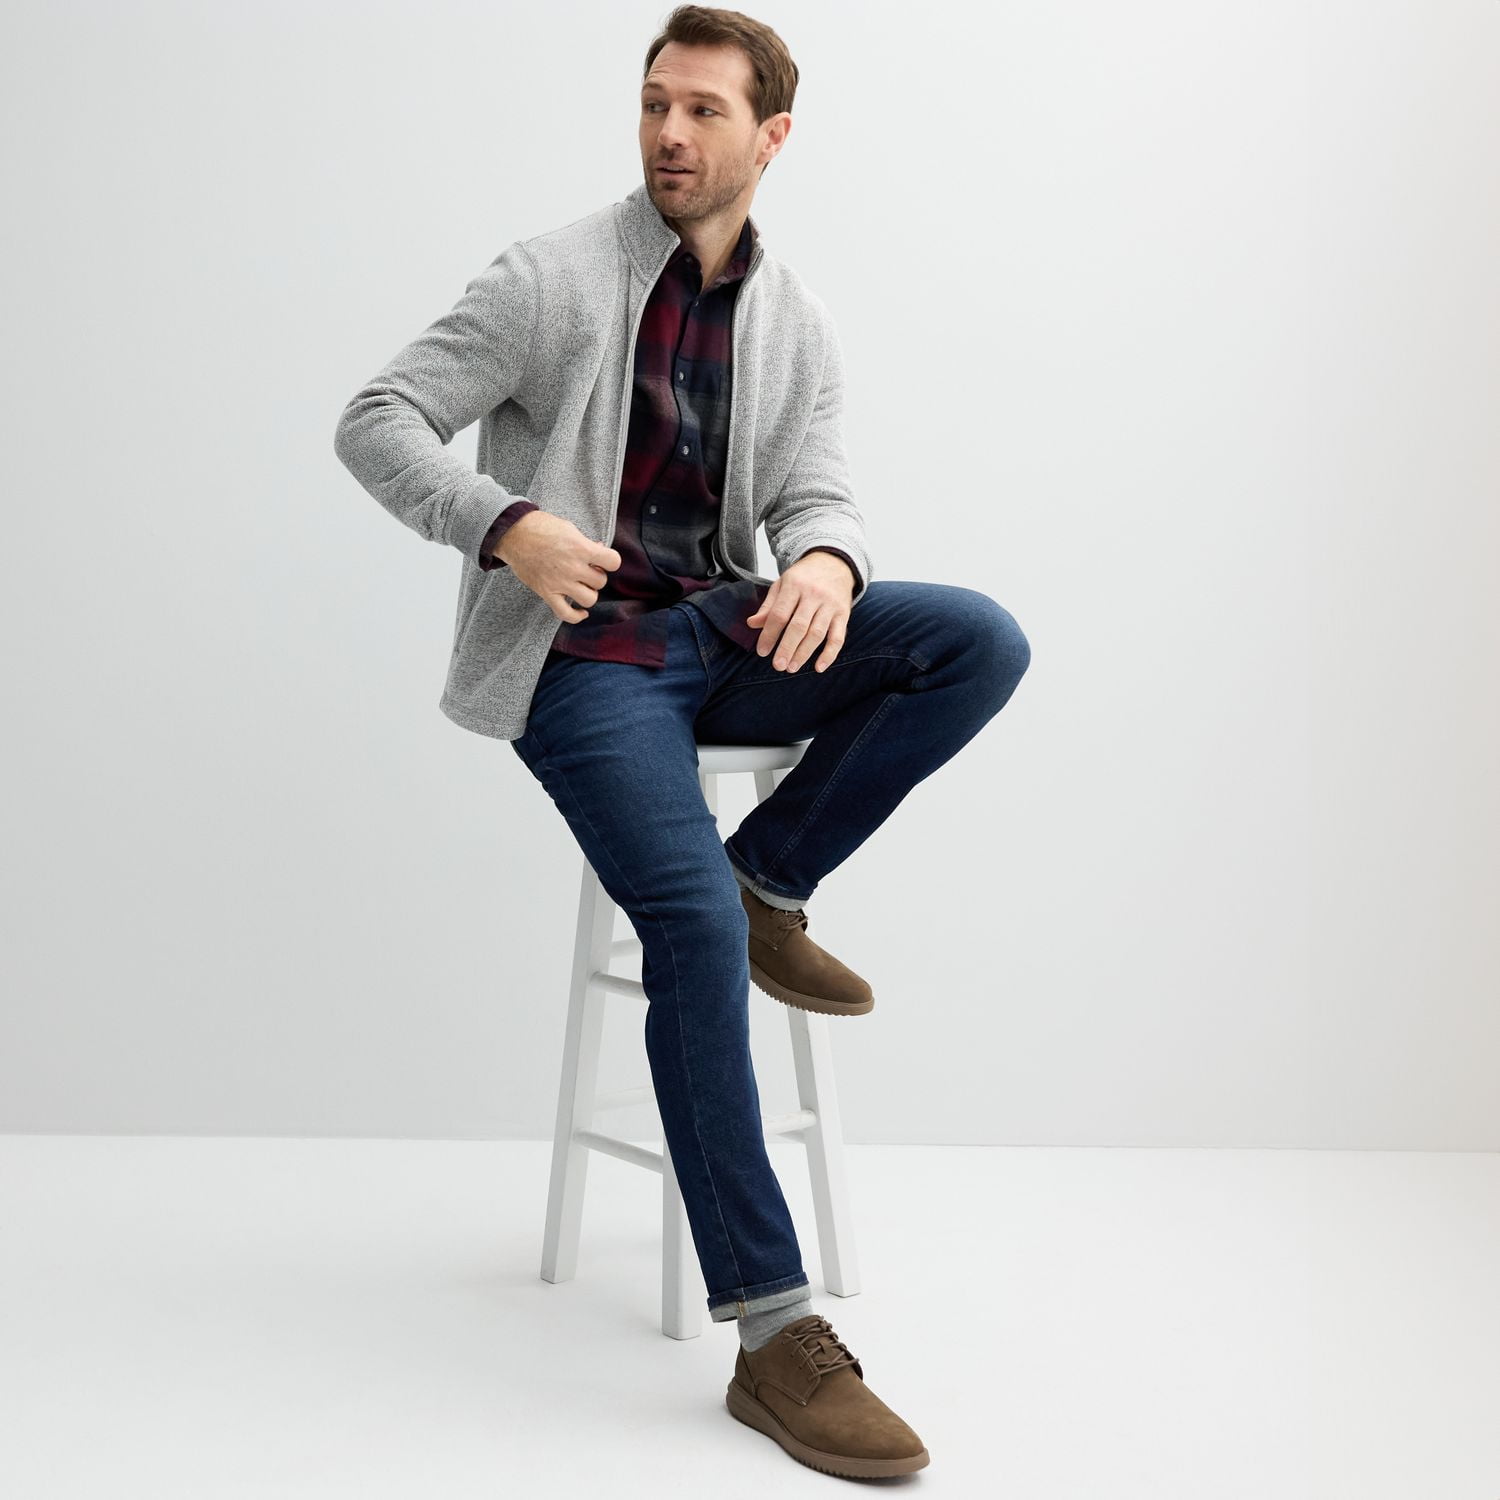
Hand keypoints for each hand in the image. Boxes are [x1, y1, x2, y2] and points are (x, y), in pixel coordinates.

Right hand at [498, 512, 620, 621]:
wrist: (513, 534)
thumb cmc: (541, 527)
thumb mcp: (569, 528)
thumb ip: (586, 543)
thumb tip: (600, 550)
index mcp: (581, 548)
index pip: (613, 562)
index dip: (610, 561)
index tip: (603, 560)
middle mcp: (572, 568)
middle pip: (601, 582)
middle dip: (596, 575)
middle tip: (587, 569)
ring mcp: (559, 583)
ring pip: (589, 599)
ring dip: (588, 592)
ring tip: (581, 584)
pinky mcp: (547, 593)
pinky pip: (567, 614)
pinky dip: (577, 616)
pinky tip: (581, 611)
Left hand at [746, 550, 854, 673]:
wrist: (834, 563)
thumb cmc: (803, 577)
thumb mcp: (782, 584)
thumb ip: (768, 605)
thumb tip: (752, 624)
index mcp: (794, 585)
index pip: (779, 614)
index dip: (769, 634)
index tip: (762, 651)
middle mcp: (814, 595)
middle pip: (798, 626)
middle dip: (787, 648)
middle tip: (777, 666)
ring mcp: (830, 605)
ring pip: (817, 633)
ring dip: (804, 653)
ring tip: (791, 668)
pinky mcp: (844, 614)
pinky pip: (838, 638)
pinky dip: (829, 654)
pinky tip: (819, 668)